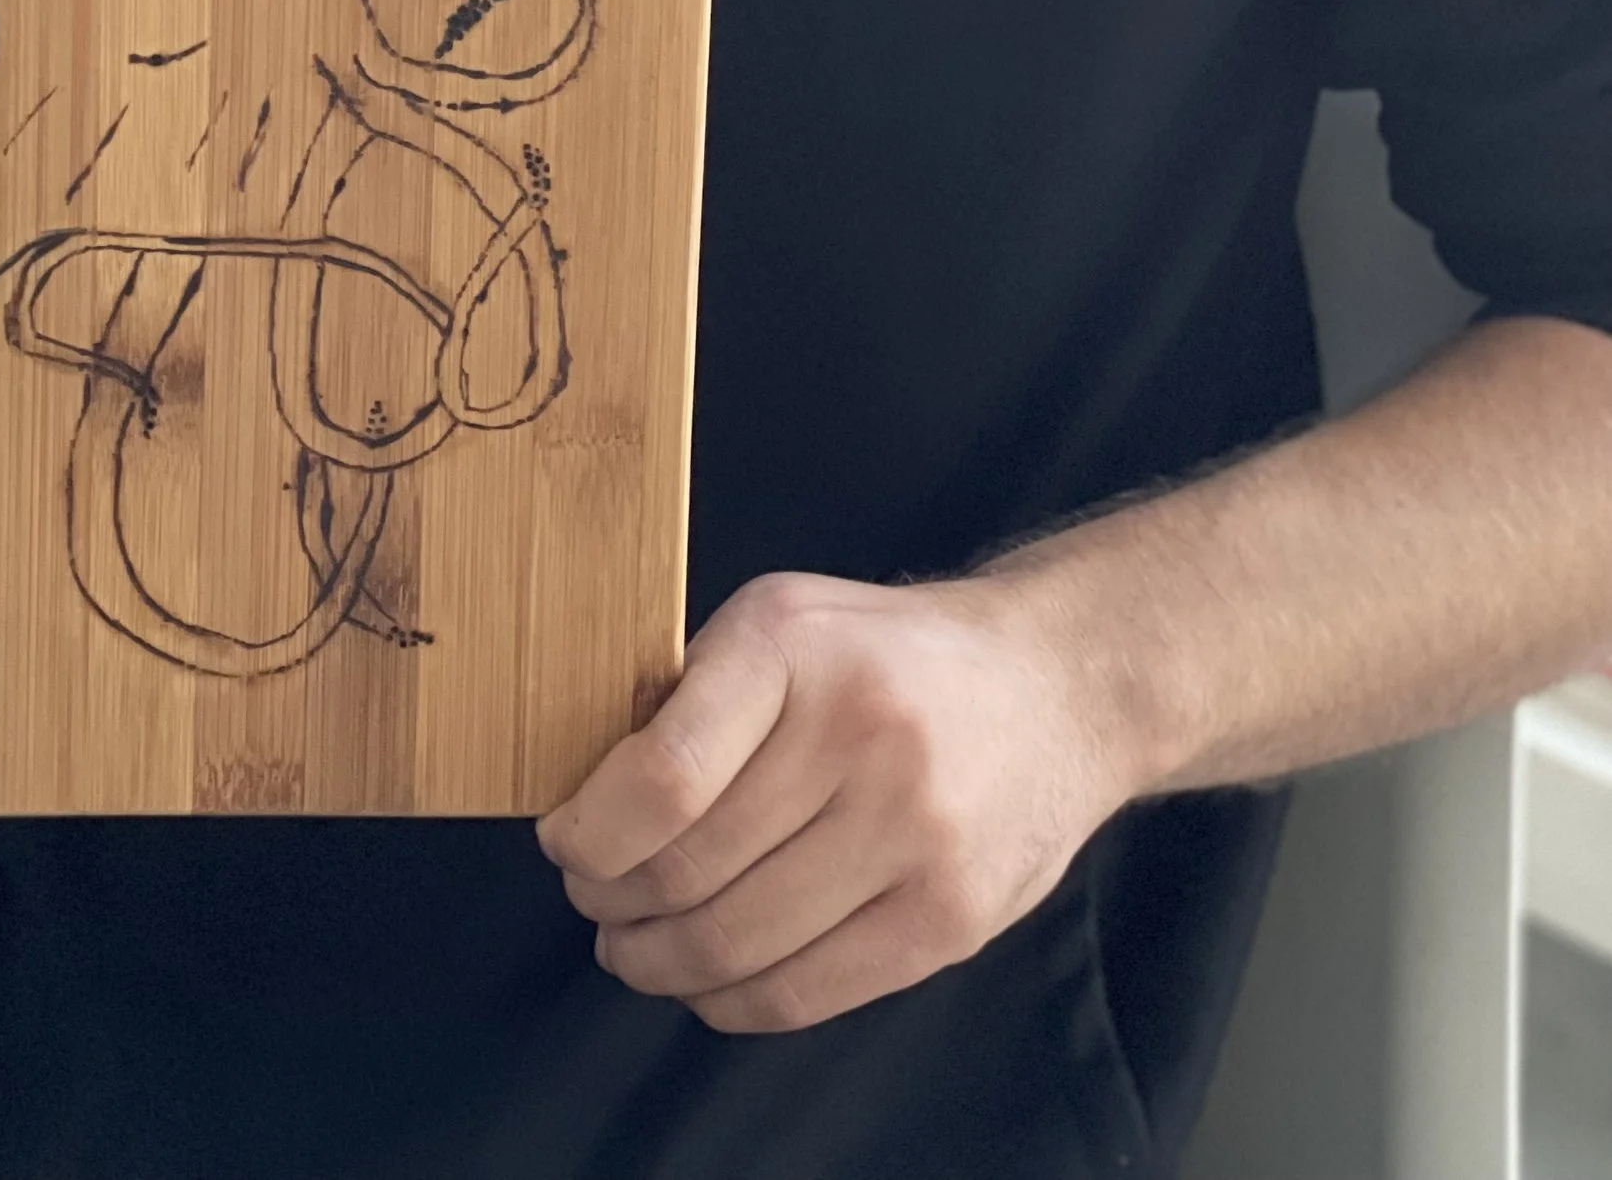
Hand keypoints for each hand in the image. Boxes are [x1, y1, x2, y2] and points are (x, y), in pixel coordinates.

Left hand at [537, 568, 1132, 1034]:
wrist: (1056, 687)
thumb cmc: (887, 656)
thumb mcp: (786, 621)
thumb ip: (696, 694)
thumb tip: (588, 794)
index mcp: (795, 647)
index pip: (664, 777)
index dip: (592, 832)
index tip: (564, 842)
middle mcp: (860, 736)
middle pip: (692, 870)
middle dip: (613, 899)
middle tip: (591, 897)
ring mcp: (914, 834)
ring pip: (740, 942)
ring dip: (660, 961)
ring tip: (633, 947)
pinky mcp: (949, 918)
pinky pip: (807, 991)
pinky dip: (732, 1001)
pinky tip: (706, 981)